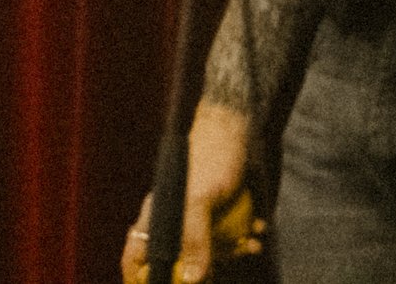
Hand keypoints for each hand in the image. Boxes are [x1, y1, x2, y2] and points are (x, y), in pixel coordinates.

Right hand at [121, 101, 261, 283]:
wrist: (238, 126)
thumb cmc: (211, 155)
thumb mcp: (200, 199)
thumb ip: (193, 239)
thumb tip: (191, 280)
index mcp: (156, 215)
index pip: (136, 255)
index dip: (142, 278)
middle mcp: (173, 218)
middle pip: (180, 261)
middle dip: (206, 268)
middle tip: (230, 258)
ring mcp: (196, 216)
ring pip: (210, 250)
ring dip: (233, 250)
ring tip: (252, 243)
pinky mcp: (218, 210)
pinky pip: (228, 234)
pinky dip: (244, 235)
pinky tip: (259, 229)